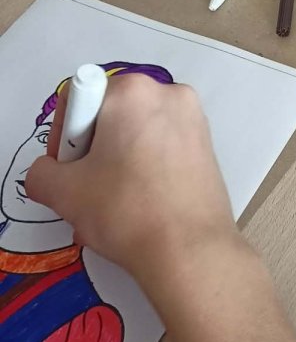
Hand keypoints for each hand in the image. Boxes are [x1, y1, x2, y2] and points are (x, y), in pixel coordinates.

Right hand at [26, 76, 238, 291]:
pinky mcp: (208, 146)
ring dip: (117, 163)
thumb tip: (48, 172)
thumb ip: (42, 172)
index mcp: (133, 91)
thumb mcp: (63, 192)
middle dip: (92, 150)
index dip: (64, 135)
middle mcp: (169, 93)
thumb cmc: (125, 210)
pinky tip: (139, 205)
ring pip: (137, 134)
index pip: (79, 98)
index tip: (68, 169)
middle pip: (111, 115)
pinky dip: (146, 168)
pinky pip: (163, 148)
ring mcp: (194, 119)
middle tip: (87, 188)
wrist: (190, 250)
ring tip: (111, 204)